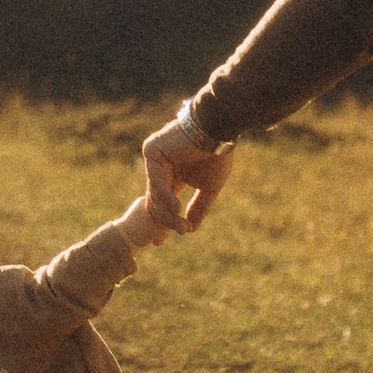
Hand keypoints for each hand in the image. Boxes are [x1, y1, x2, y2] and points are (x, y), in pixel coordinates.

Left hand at [142, 114, 233, 233]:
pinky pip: (155, 181)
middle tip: (163, 239)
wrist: (220, 130)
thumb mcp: (210, 188)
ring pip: (154, 194)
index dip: (161, 222)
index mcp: (173, 175)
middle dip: (161, 222)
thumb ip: (199, 207)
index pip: (162, 203)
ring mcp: (155, 160)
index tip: (160, 242)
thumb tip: (188, 229)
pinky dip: (165, 197)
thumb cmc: (218, 155)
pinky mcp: (152, 152)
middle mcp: (161, 168)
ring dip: (166, 213)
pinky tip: (176, 208)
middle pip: (155, 201)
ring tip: (180, 225)